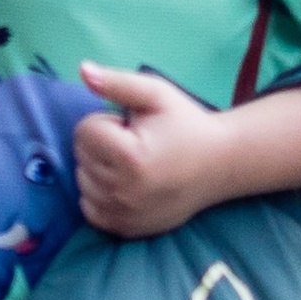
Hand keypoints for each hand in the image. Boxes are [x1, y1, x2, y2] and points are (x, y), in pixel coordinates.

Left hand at [73, 62, 230, 237]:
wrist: (219, 165)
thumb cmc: (186, 125)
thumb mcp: (156, 95)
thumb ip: (117, 83)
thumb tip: (83, 70)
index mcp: (130, 156)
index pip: (84, 131)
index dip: (107, 122)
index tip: (133, 127)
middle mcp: (122, 190)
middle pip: (81, 156)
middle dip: (102, 144)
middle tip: (136, 144)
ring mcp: (122, 214)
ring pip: (82, 181)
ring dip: (99, 168)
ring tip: (134, 164)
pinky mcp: (124, 229)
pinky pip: (89, 208)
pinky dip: (99, 194)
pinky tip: (125, 184)